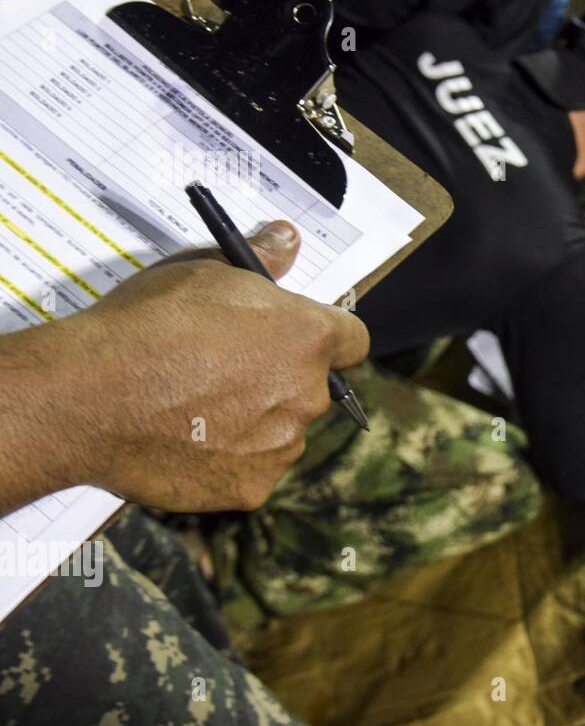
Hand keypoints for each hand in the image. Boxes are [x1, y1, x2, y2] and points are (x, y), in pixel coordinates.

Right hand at [0, 222, 369, 513]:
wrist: (90, 396)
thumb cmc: (147, 324)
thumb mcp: (203, 270)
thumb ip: (259, 260)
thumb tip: (288, 238)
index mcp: (309, 338)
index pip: (352, 340)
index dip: (326, 338)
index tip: (295, 337)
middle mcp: (309, 395)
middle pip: (311, 388)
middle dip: (279, 380)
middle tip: (223, 373)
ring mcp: (282, 447)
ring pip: (282, 433)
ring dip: (255, 424)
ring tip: (194, 410)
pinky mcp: (251, 487)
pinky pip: (249, 471)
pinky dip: (226, 462)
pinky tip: (184, 444)